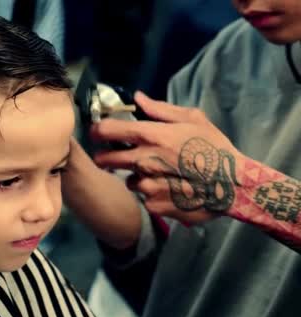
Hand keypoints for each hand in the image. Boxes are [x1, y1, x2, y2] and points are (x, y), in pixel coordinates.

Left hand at [91, 92, 244, 224]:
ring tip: (161, 174)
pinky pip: (145, 198)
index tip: (98, 133)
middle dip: (105, 156)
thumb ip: (160, 109)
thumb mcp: (193, 119)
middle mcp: (143, 161)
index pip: (106, 131)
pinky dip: (153, 194)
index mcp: (151, 136)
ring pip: (128, 180)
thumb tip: (138, 97)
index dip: (97, 131)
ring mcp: (147, 185)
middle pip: (104, 159)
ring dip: (137, 177)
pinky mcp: (154, 205)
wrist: (234, 185)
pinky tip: (171, 189)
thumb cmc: (215, 149)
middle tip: (115, 156)